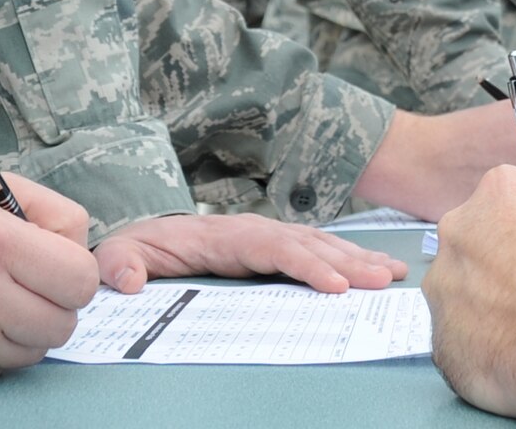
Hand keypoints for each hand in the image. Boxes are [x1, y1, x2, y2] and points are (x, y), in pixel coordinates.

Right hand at [0, 173, 97, 385]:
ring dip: (23, 330)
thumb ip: (45, 210)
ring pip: (36, 350)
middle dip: (54, 304)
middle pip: (65, 322)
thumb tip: (82, 245)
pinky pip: (0, 370)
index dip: (75, 272)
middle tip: (26, 287)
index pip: (81, 276)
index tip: (56, 265)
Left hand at [93, 215, 405, 295]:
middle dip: (348, 261)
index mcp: (225, 235)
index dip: (306, 264)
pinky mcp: (278, 246)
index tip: (335, 285)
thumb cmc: (140, 246)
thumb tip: (128, 280)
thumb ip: (122, 262)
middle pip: (308, 243)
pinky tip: (379, 266)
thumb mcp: (122, 252)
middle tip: (384, 279)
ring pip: (321, 243)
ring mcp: (269, 236)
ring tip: (394, 273)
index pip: (273, 248)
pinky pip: (321, 249)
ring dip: (358, 257)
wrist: (148, 234)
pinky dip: (352, 257)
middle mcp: (255, 230)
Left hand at [425, 166, 515, 425]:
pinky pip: (459, 339)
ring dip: (487, 304)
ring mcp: (442, 287)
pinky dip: (482, 346)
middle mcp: (458, 230)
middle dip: (501, 261)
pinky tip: (515, 352)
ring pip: (462, 291)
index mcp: (499, 190)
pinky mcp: (441, 339)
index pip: (508, 199)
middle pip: (476, 241)